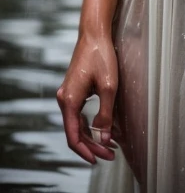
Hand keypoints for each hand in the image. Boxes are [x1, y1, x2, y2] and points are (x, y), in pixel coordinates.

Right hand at [57, 33, 118, 164]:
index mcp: (69, 100)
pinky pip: (79, 114)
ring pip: (77, 124)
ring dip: (92, 136)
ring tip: (110, 145)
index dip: (85, 151)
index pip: (73, 135)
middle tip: (110, 154)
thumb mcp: (108, 86)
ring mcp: (68, 94)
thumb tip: (104, 138)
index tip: (97, 160)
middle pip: (75, 131)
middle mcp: (64, 99)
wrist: (94, 34)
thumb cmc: (101, 56)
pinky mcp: (74, 90)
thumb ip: (105, 114)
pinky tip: (104, 129)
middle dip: (92, 146)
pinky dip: (90, 124)